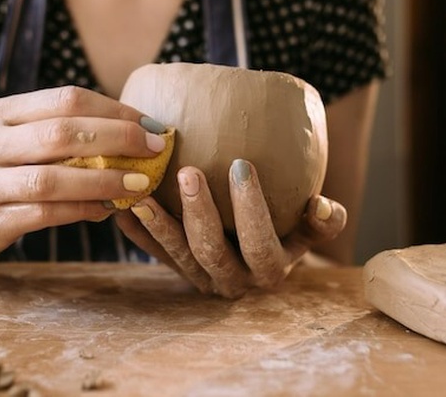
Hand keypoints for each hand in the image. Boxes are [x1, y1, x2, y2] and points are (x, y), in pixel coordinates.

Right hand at [0, 86, 167, 258]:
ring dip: (104, 181)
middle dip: (117, 139)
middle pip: (61, 133)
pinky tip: (109, 209)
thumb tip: (143, 133)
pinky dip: (83, 210)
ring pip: (52, 178)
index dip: (115, 111)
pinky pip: (45, 213)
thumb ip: (71, 132)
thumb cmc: (10, 171)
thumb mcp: (27, 141)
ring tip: (140, 183)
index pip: (67, 99)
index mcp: (2, 112)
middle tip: (155, 150)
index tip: (153, 127)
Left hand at [114, 159, 346, 297]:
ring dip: (158, 223)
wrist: (260, 260)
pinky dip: (137, 230)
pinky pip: (153, 253)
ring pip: (176, 256)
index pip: (259, 243)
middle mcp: (233, 281)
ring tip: (141, 192)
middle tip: (188, 171)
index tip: (241, 164)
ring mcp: (201, 278)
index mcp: (270, 270)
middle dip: (199, 212)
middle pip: (212, 252)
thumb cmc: (290, 232)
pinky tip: (121, 205)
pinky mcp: (176, 270)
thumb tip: (322, 204)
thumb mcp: (311, 231)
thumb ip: (324, 221)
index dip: (250, 208)